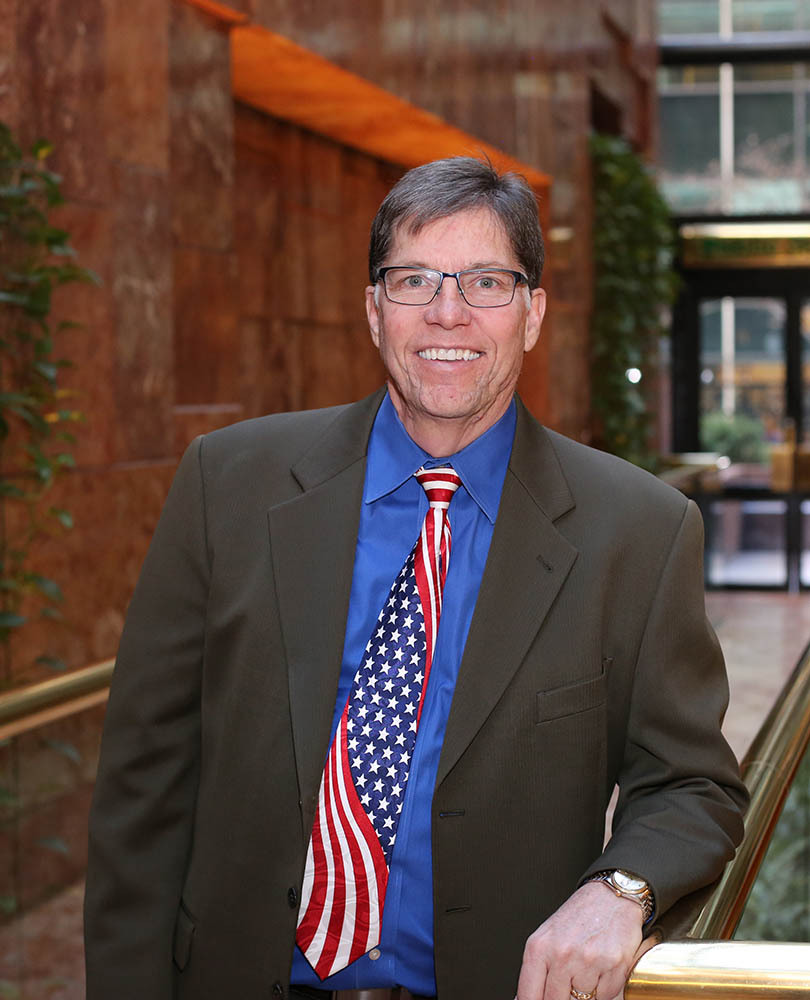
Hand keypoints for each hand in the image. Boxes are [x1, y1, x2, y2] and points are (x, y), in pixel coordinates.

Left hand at [515, 881, 655, 999]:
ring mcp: (588, 961)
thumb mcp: (547, 938)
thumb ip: (534, 971)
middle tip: (568, 983)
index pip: (529, 996)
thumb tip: (522, 999)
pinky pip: (605, 997)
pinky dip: (603, 990)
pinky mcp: (613, 966)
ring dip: (584, 994)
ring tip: (586, 971)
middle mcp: (562, 954)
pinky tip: (601, 969)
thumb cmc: (578, 917)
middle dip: (562, 996)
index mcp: (539, 947)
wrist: (610, 897)